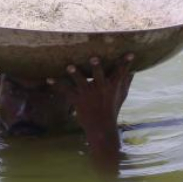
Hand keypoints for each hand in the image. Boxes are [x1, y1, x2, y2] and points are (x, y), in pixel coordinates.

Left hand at [47, 54, 134, 171]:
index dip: (125, 63)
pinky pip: (65, 91)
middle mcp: (100, 89)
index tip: (130, 53)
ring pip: (80, 82)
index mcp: (112, 86)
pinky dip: (56, 85)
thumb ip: (126, 82)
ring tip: (70, 67)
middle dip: (96, 67)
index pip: (120, 72)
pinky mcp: (77, 100)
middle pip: (98, 75)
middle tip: (94, 58)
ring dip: (75, 74)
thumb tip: (133, 71)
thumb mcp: (122, 96)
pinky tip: (48, 79)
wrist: (101, 128)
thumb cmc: (112, 109)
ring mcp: (88, 94)